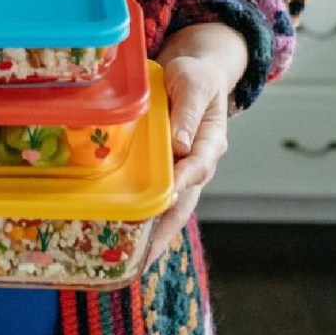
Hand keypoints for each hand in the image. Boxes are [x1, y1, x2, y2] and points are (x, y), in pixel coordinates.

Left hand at [148, 23, 246, 264]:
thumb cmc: (194, 76)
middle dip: (165, 231)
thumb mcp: (194, 83)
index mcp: (211, 142)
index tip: (168, 195)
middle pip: (184, 202)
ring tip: (132, 260)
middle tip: (144, 257)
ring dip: (153, 234)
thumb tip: (181, 144)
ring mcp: (182, 171)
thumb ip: (189, 111)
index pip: (199, 166)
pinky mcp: (166, 172)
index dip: (183, 181)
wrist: (194, 74)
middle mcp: (198, 163)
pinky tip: (124, 237)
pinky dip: (143, 219)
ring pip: (170, 209)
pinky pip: (156, 199)